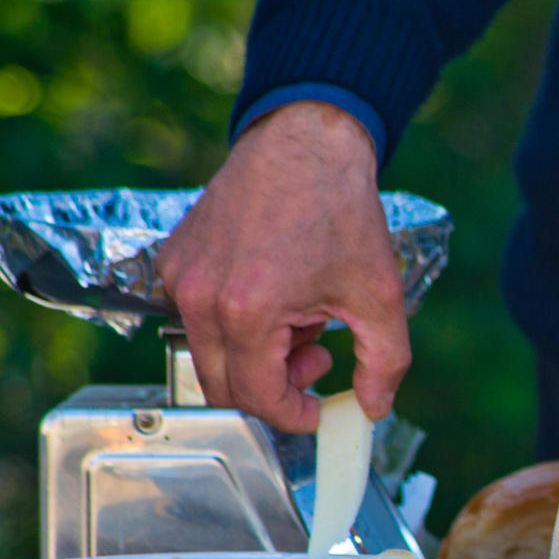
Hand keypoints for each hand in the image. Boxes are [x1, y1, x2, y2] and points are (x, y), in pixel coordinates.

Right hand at [157, 101, 408, 432]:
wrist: (306, 142)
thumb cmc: (341, 211)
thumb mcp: (379, 296)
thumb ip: (385, 364)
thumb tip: (375, 409)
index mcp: (248, 311)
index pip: (257, 398)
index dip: (293, 416)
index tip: (318, 409)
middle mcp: (200, 297)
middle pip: (223, 387)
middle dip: (275, 388)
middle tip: (316, 360)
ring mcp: (179, 277)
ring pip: (210, 355)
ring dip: (258, 356)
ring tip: (301, 319)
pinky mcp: (173, 260)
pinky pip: (198, 320)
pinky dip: (237, 325)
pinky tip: (276, 295)